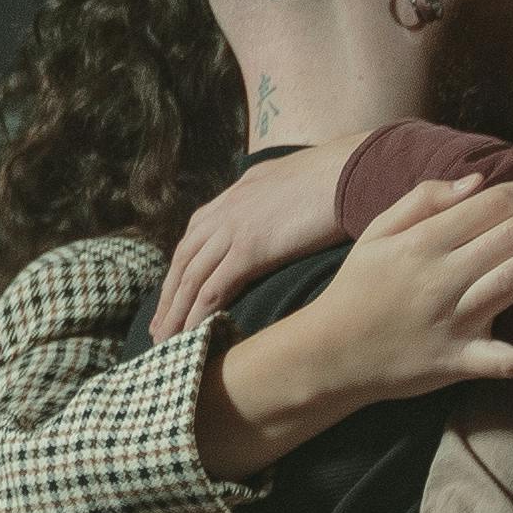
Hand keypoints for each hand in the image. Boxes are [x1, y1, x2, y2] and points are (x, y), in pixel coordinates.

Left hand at [155, 137, 362, 336]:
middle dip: (169, 298)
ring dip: (176, 313)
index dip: (180, 272)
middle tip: (159, 331)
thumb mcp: (292, 182)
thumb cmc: (337, 178)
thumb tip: (273, 212)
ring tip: (166, 343)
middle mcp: (224, 212)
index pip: (194, 239)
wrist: (353, 169)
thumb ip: (271, 199)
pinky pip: (213, 288)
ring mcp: (233, 229)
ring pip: (191, 278)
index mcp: (233, 196)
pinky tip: (191, 336)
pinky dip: (198, 315)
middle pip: (183, 261)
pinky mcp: (249, 248)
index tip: (173, 298)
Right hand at [257, 172, 512, 400]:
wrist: (329, 355)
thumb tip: (474, 181)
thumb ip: (421, 201)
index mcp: (420, 244)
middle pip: (507, 238)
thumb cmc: (358, 289)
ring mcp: (452, 323)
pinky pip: (505, 364)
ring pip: (511, 282)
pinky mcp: (459, 363)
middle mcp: (439, 279)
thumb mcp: (376, 234)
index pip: (486, 207)